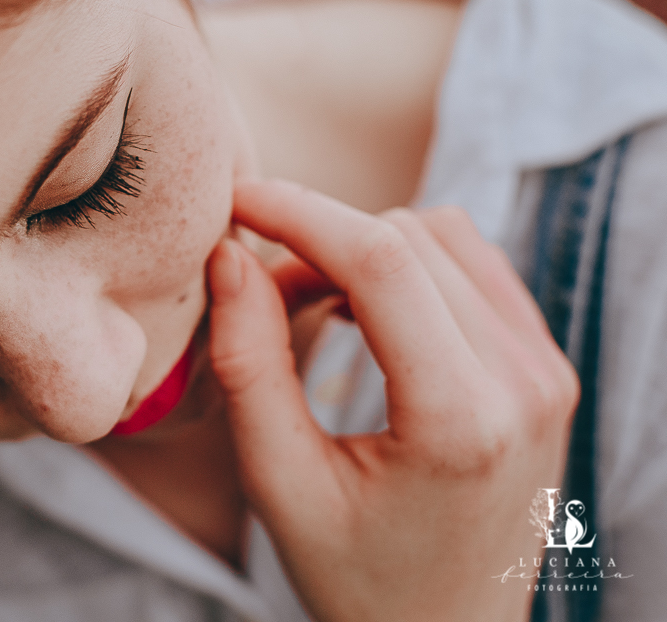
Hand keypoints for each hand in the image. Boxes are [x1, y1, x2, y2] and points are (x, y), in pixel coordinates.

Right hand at [207, 179, 577, 621]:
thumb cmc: (356, 577)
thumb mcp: (279, 483)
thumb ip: (248, 364)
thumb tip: (230, 255)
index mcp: (460, 421)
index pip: (381, 261)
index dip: (299, 212)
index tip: (236, 200)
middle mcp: (524, 384)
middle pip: (408, 237)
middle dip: (321, 242)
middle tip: (264, 295)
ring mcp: (547, 372)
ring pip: (445, 236)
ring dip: (366, 249)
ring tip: (315, 307)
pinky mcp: (547, 367)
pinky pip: (475, 265)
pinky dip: (410, 266)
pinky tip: (369, 314)